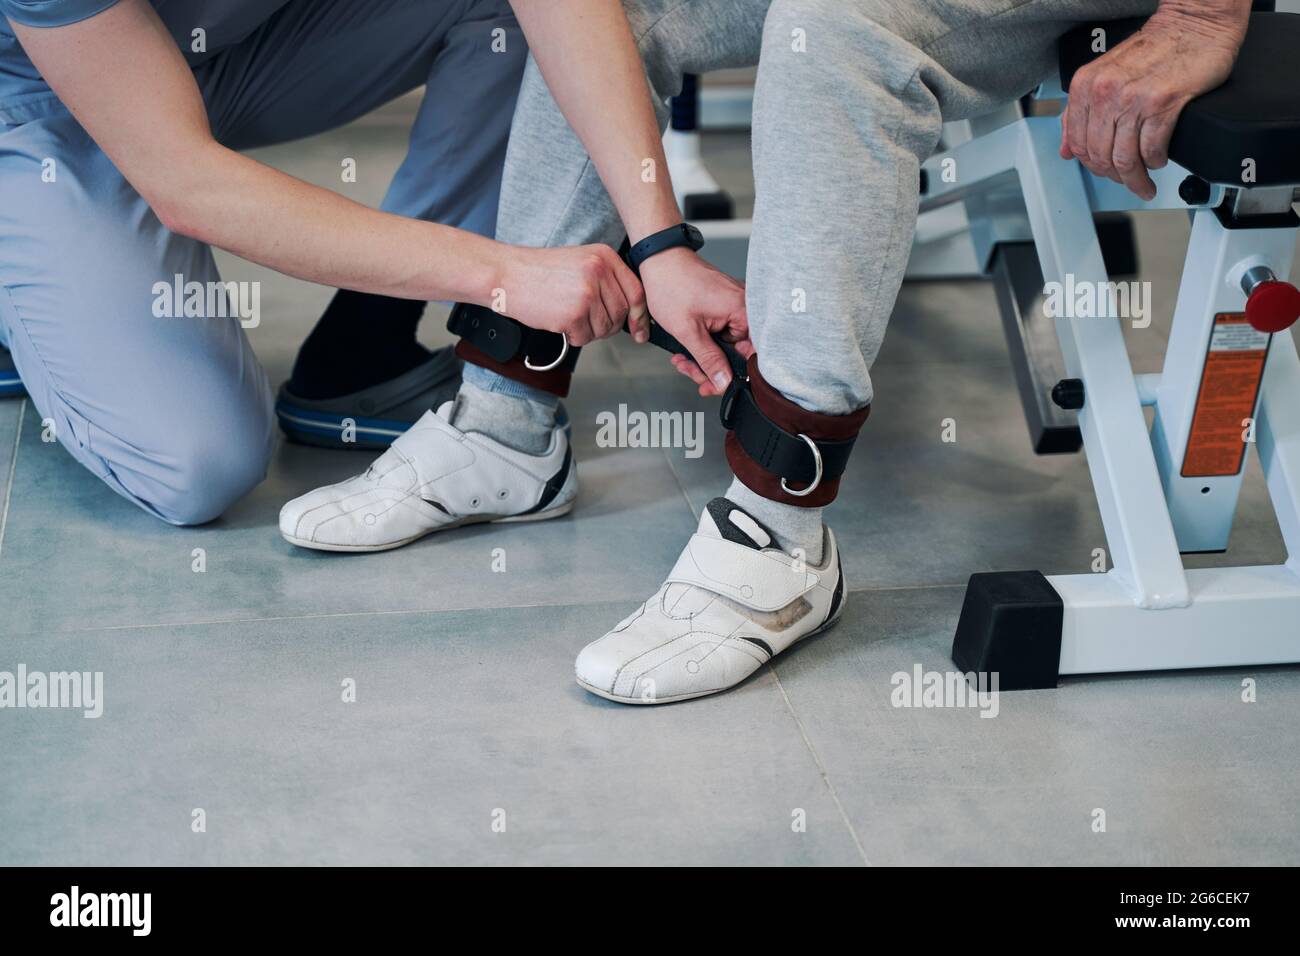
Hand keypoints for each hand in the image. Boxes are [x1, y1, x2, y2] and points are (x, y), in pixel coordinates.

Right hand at [501, 244, 646, 345]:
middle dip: (608, 325)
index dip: (640, 315)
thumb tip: (630, 311)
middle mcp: (599, 272)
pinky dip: (573, 336)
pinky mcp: (573, 313)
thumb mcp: (579, 262)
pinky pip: (585, 338)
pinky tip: (558, 321)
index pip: (636, 291)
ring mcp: (587, 293)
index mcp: (604, 256)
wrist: (506, 274)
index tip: (640, 330)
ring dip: (588, 331)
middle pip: (621, 313)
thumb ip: (605, 280)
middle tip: (587, 322)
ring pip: (605, 328)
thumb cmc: (538, 271)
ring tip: (568, 316)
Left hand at [639, 248, 752, 396]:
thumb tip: (724, 381)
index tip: (713, 385)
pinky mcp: (725, 305)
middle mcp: (745, 307)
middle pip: (738, 353)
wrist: (659, 259)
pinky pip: (721, 332)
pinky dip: (705, 342)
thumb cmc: (672, 285)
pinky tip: (687, 346)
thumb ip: (709, 359)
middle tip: (690, 372)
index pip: (751, 355)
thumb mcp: (688, 331)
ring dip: (703, 357)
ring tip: (682, 359)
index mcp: (743, 311)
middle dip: (710, 367)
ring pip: (726, 345)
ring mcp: (735, 305)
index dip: (733, 375)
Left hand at [1059, 2, 1247, 199]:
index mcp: (1086, 85)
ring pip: (1124, 158)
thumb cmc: (1157, 46)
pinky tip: (1158, 160)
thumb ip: (1080, 111)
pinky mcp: (1163, 102)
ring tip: (1144, 184)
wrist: (1196, 22)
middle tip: (1127, 182)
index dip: (1091, 166)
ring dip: (1135, 179)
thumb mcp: (1105, 74)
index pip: (1077, 143)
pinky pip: (1151, 149)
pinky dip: (1155, 162)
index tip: (1103, 172)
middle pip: (1100, 155)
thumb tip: (1066, 149)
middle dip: (1114, 177)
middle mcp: (1105, 91)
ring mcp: (1133, 98)